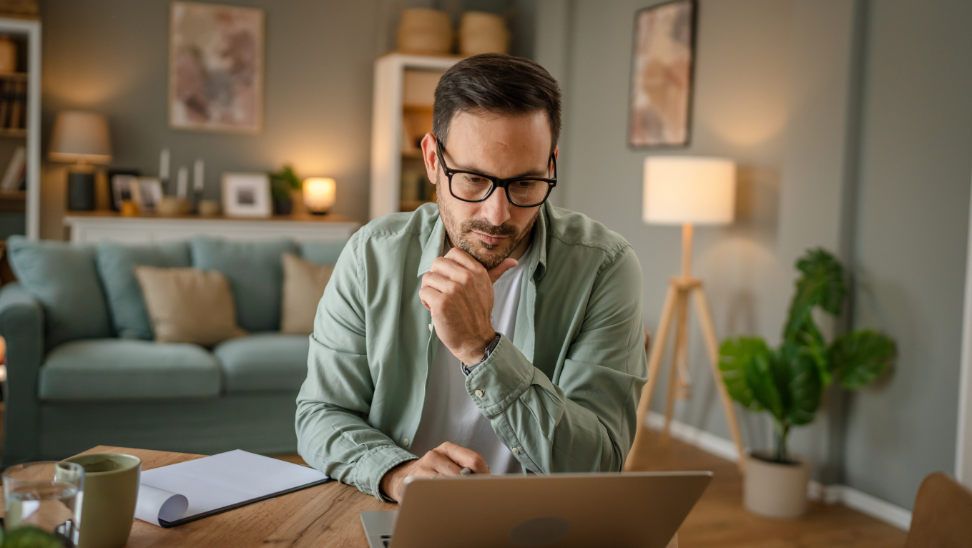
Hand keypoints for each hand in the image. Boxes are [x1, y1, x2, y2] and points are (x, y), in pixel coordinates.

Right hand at [380, 442, 489, 501]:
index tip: (489, 488)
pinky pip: (434, 494)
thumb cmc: (433, 473)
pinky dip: (443, 501)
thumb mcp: (449, 463)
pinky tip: (445, 504)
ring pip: (448, 485)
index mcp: (448, 448)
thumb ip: (467, 468)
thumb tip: (490, 482)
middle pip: (463, 475)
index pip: (474, 459)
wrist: (402, 477)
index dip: (484, 476)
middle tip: (477, 498)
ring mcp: (423, 469)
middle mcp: (434, 455)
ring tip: (462, 502)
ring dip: (458, 496)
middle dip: (472, 488)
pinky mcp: (413, 484)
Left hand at [419, 248, 516, 363]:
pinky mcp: (441, 303)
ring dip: (429, 290)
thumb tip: (513, 260)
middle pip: (437, 263)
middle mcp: (466, 278)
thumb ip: (496, 272)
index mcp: (477, 272)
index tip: (449, 277)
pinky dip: (425, 301)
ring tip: (437, 300)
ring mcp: (453, 290)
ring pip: (428, 277)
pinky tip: (434, 308)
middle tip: (441, 290)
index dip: (447, 264)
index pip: (454, 253)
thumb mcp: (488, 289)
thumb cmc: (479, 313)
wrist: (476, 339)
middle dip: (436, 276)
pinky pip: (424, 292)